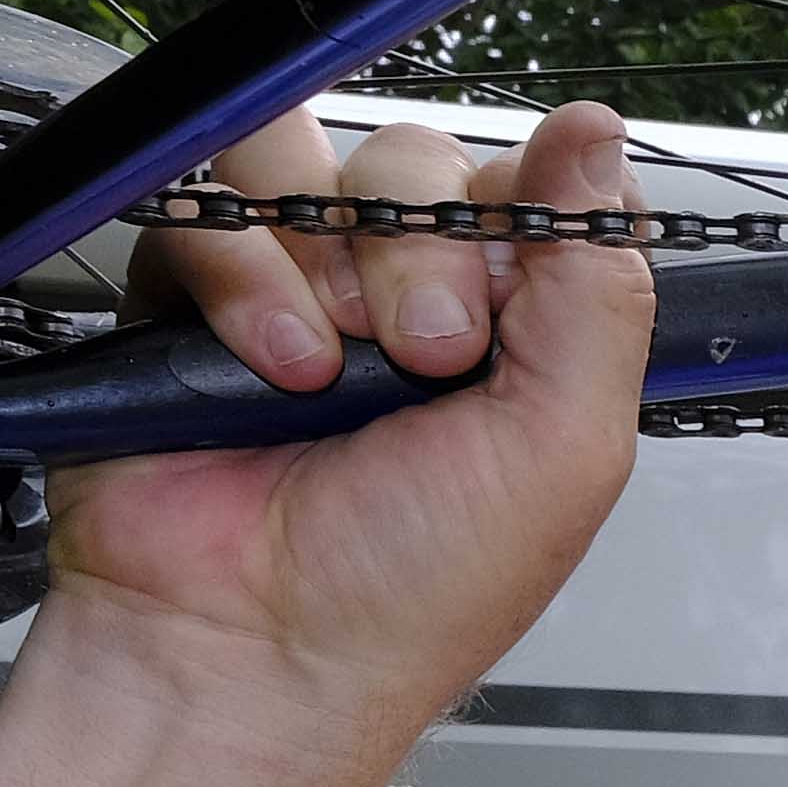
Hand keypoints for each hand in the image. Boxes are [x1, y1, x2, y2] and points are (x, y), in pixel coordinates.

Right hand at [0, 101, 656, 786]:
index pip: (519, 185)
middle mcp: (397, 296)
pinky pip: (209, 204)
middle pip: (413, 160)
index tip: (503, 312)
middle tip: (427, 360)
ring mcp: (290, 287)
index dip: (512, 224)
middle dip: (422, 253)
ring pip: (306, 161)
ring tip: (332, 374)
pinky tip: (270, 373)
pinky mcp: (186, 292)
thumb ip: (598, 285)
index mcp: (506, 329)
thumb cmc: (413, 591)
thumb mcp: (566, 445)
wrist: (257, 651)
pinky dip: (244, 280)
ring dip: (329, 262)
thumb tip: (601, 135)